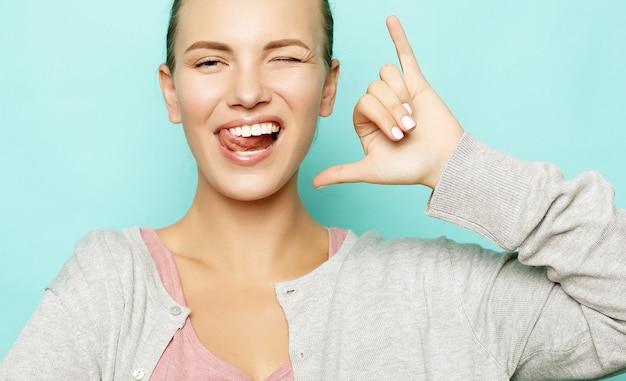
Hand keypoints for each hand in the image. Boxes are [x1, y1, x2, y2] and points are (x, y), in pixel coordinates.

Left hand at [313, 15, 463, 189]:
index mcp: (367, 123)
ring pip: (387, 76)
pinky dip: (397, 37)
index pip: (362, 102)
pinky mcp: (417, 83)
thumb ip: (342, 173)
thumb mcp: (370, 171)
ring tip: (415, 115)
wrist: (443, 162)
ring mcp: (398, 93)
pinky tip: (390, 19)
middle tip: (408, 130)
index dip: (378, 115)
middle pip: (374, 88)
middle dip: (392, 109)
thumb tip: (313, 184)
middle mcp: (380, 105)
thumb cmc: (409, 169)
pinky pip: (404, 55)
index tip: (395, 136)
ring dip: (401, 95)